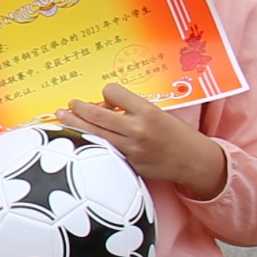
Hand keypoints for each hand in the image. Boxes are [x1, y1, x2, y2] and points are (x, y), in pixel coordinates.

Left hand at [59, 79, 229, 200]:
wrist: (193, 161)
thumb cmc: (176, 134)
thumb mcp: (158, 113)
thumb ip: (131, 109)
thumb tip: (103, 107)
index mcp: (147, 111)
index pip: (112, 92)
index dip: (107, 93)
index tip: (106, 98)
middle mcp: (137, 129)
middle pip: (96, 114)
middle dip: (78, 108)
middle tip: (70, 104)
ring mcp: (131, 149)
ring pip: (93, 134)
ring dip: (75, 124)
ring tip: (63, 117)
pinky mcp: (127, 164)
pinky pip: (102, 150)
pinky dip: (89, 142)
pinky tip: (80, 138)